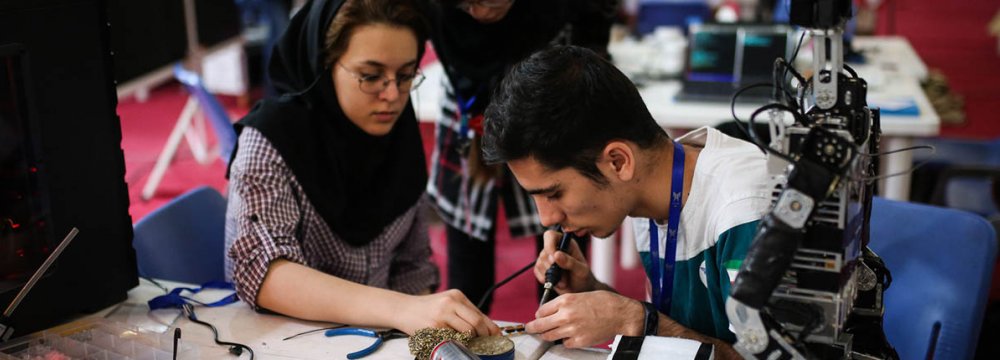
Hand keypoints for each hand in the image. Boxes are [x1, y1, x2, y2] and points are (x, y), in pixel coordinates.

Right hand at [396, 289, 499, 336]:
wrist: (403, 309)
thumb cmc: (427, 309)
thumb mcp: (446, 304)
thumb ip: (463, 313)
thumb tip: (486, 329)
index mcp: (457, 296)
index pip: (480, 314)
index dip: (490, 328)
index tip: (496, 337)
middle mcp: (450, 302)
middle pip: (476, 322)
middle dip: (483, 336)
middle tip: (483, 344)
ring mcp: (442, 314)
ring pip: (467, 331)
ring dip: (470, 341)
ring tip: (466, 343)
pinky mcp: (434, 326)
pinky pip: (452, 338)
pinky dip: (456, 343)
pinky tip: (452, 342)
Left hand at [525, 291, 643, 347]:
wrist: (620, 314)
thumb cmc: (603, 302)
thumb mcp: (580, 295)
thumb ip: (564, 303)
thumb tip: (550, 312)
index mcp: (565, 300)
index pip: (541, 311)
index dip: (539, 315)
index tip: (538, 318)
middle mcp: (565, 315)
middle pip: (539, 325)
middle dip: (532, 328)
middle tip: (529, 329)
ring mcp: (571, 329)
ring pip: (548, 336)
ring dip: (547, 335)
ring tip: (548, 334)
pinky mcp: (579, 341)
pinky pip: (564, 344)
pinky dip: (565, 341)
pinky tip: (571, 336)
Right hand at [534, 230, 596, 293]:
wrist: (580, 289)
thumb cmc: (584, 277)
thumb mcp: (581, 270)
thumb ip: (570, 262)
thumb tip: (556, 254)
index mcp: (566, 243)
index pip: (551, 236)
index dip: (549, 246)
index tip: (554, 260)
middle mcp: (555, 248)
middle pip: (544, 252)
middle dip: (552, 268)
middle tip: (563, 278)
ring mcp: (548, 258)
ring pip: (540, 263)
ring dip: (551, 276)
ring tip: (563, 282)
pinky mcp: (542, 268)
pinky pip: (537, 271)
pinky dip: (545, 279)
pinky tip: (555, 282)